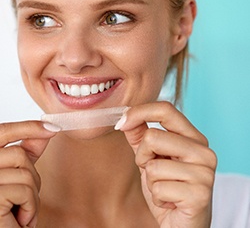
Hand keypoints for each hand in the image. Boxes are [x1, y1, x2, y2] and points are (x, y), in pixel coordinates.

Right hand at [0, 121, 57, 227]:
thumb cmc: (6, 209)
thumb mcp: (16, 176)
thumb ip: (27, 152)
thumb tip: (48, 130)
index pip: (2, 132)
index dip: (28, 127)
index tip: (53, 127)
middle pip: (18, 155)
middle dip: (32, 175)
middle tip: (25, 198)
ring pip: (24, 173)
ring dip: (32, 196)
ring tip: (22, 212)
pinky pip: (23, 192)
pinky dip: (30, 208)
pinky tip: (20, 220)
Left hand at [117, 102, 216, 227]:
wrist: (181, 223)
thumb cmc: (167, 187)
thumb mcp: (151, 157)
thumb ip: (140, 135)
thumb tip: (125, 117)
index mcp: (193, 137)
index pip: (166, 109)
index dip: (140, 112)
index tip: (122, 122)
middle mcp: (203, 151)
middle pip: (153, 137)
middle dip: (143, 157)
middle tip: (154, 170)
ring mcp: (204, 173)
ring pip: (153, 165)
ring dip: (151, 180)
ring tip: (165, 187)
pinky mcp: (200, 194)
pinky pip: (158, 188)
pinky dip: (157, 197)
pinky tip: (170, 201)